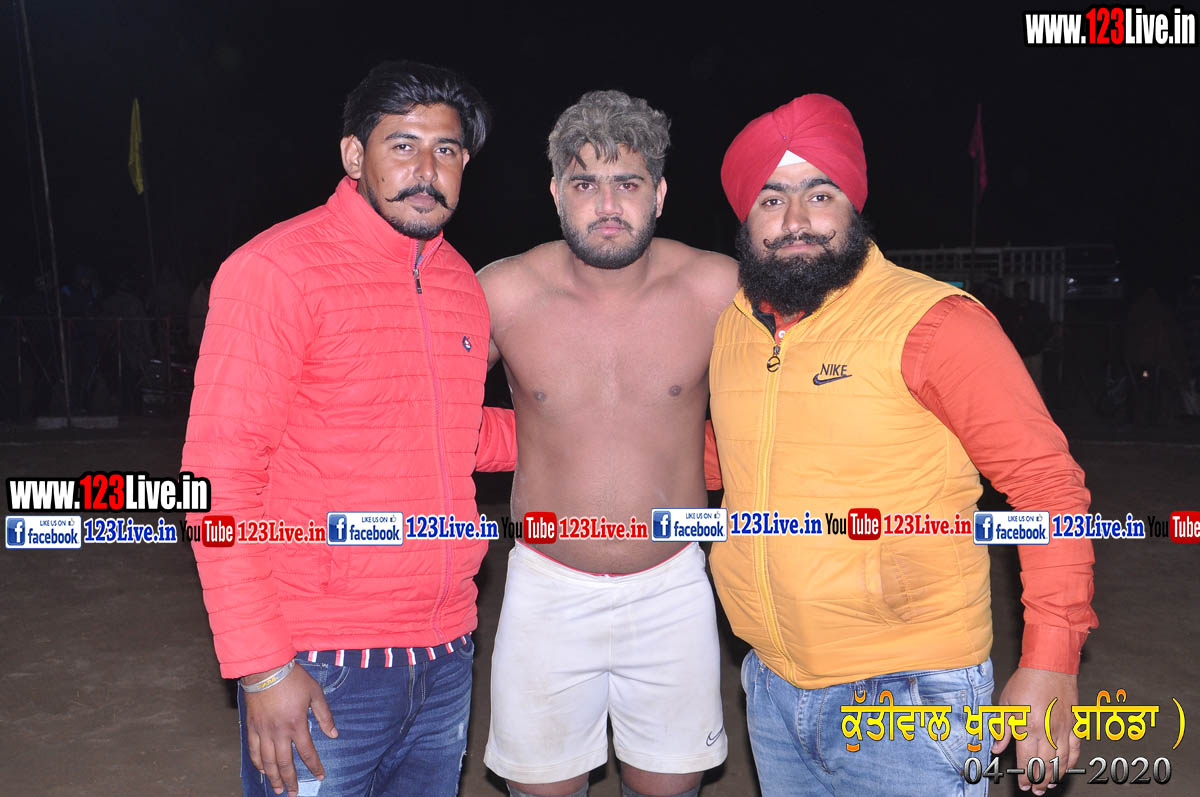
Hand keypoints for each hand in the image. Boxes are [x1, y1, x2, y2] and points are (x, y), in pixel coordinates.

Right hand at [243, 664, 337, 795]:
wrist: (266, 669)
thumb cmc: (293, 679)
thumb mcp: (315, 693)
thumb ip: (325, 716)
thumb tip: (333, 735)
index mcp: (297, 724)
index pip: (307, 752)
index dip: (314, 767)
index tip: (320, 776)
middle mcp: (279, 732)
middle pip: (285, 763)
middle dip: (290, 780)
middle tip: (293, 793)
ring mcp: (263, 731)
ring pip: (267, 761)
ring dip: (273, 777)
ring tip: (278, 789)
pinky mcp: (252, 727)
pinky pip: (253, 750)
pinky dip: (257, 763)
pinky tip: (262, 770)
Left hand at [991, 667, 1078, 794]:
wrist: (1050, 665)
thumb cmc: (1026, 682)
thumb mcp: (1006, 704)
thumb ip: (1002, 729)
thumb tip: (996, 748)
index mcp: (1028, 726)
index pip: (1027, 760)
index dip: (1025, 775)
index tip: (1023, 784)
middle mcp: (1047, 731)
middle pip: (1045, 764)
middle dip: (1040, 780)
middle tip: (1036, 790)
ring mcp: (1063, 729)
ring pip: (1062, 760)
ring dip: (1055, 775)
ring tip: (1049, 784)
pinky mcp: (1074, 724)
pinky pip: (1075, 748)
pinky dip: (1071, 761)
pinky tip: (1066, 768)